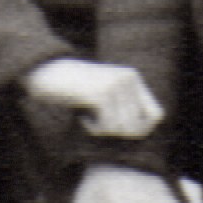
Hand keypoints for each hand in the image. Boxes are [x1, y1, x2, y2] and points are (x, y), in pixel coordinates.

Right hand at [19, 49, 166, 147]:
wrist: (45, 71)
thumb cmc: (74, 88)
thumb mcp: (105, 93)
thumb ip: (125, 107)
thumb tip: (142, 131)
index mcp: (132, 77)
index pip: (157, 115)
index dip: (141, 129)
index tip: (118, 128)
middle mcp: (128, 79)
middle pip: (138, 127)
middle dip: (116, 132)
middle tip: (97, 121)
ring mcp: (115, 85)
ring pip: (121, 129)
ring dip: (103, 130)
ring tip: (88, 116)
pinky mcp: (101, 94)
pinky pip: (106, 127)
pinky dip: (93, 129)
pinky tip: (82, 116)